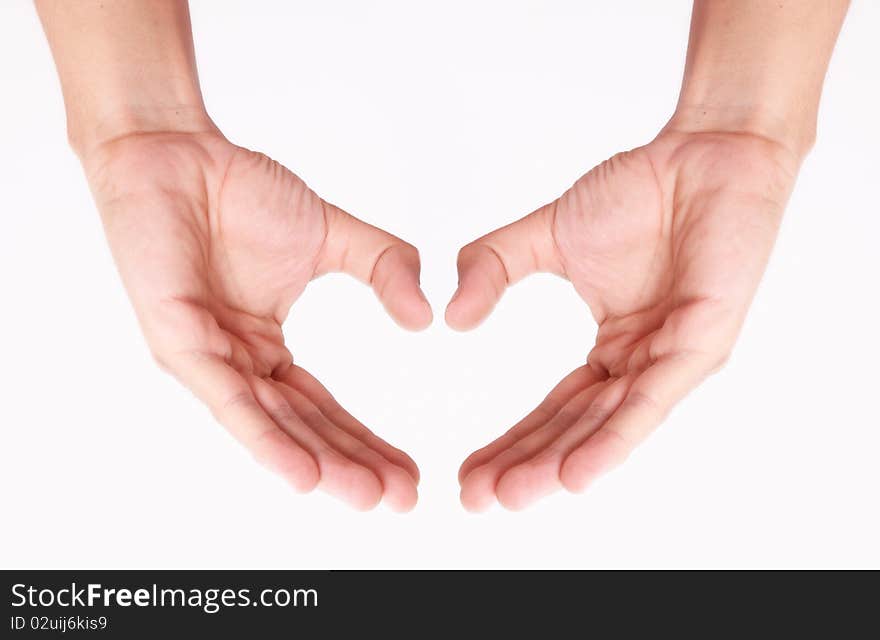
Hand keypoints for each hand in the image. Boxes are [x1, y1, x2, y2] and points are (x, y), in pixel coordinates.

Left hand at [84, 131, 431, 510]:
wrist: (177, 151)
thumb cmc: (240, 191)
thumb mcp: (332, 236)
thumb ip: (383, 268)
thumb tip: (427, 316)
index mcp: (266, 350)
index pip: (323, 408)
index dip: (366, 441)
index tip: (412, 471)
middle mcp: (237, 366)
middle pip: (301, 428)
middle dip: (351, 466)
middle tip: (401, 499)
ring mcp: (206, 359)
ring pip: (268, 424)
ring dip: (317, 465)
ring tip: (364, 496)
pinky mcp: (178, 343)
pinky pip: (227, 399)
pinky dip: (264, 439)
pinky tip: (303, 473)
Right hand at [447, 129, 799, 510]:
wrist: (704, 149)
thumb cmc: (639, 191)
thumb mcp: (547, 236)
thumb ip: (495, 267)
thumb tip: (449, 315)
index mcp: (614, 349)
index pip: (556, 409)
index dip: (511, 441)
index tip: (465, 471)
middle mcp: (643, 365)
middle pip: (578, 429)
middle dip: (527, 465)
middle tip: (476, 498)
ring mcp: (673, 359)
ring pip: (612, 426)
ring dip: (562, 465)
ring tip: (513, 495)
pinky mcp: (702, 344)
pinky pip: (653, 401)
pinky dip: (614, 440)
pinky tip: (576, 475)